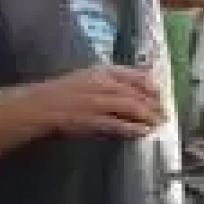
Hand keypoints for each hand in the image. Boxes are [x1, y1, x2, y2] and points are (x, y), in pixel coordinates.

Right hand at [28, 65, 163, 138]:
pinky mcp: (92, 120)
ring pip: (131, 107)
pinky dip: (133, 128)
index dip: (151, 85)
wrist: (39, 106)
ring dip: (148, 116)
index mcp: (101, 71)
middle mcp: (102, 83)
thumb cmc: (63, 92)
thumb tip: (137, 85)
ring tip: (158, 124)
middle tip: (164, 113)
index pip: (135, 74)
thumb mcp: (88, 78)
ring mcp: (97, 102)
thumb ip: (111, 80)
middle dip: (154, 104)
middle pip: (137, 92)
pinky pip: (118, 124)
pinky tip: (143, 132)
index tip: (161, 93)